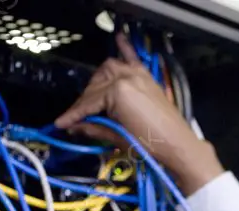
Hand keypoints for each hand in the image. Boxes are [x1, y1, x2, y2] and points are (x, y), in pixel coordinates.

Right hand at [54, 33, 224, 195]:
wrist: (178, 145)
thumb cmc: (148, 144)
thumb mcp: (117, 136)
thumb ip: (94, 128)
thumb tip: (74, 127)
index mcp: (117, 92)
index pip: (89, 102)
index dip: (73, 114)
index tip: (60, 123)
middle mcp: (126, 77)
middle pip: (96, 86)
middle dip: (85, 102)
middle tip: (78, 117)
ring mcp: (137, 74)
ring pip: (108, 70)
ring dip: (97, 82)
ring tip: (91, 98)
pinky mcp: (147, 77)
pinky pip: (133, 58)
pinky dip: (125, 48)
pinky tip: (118, 37)